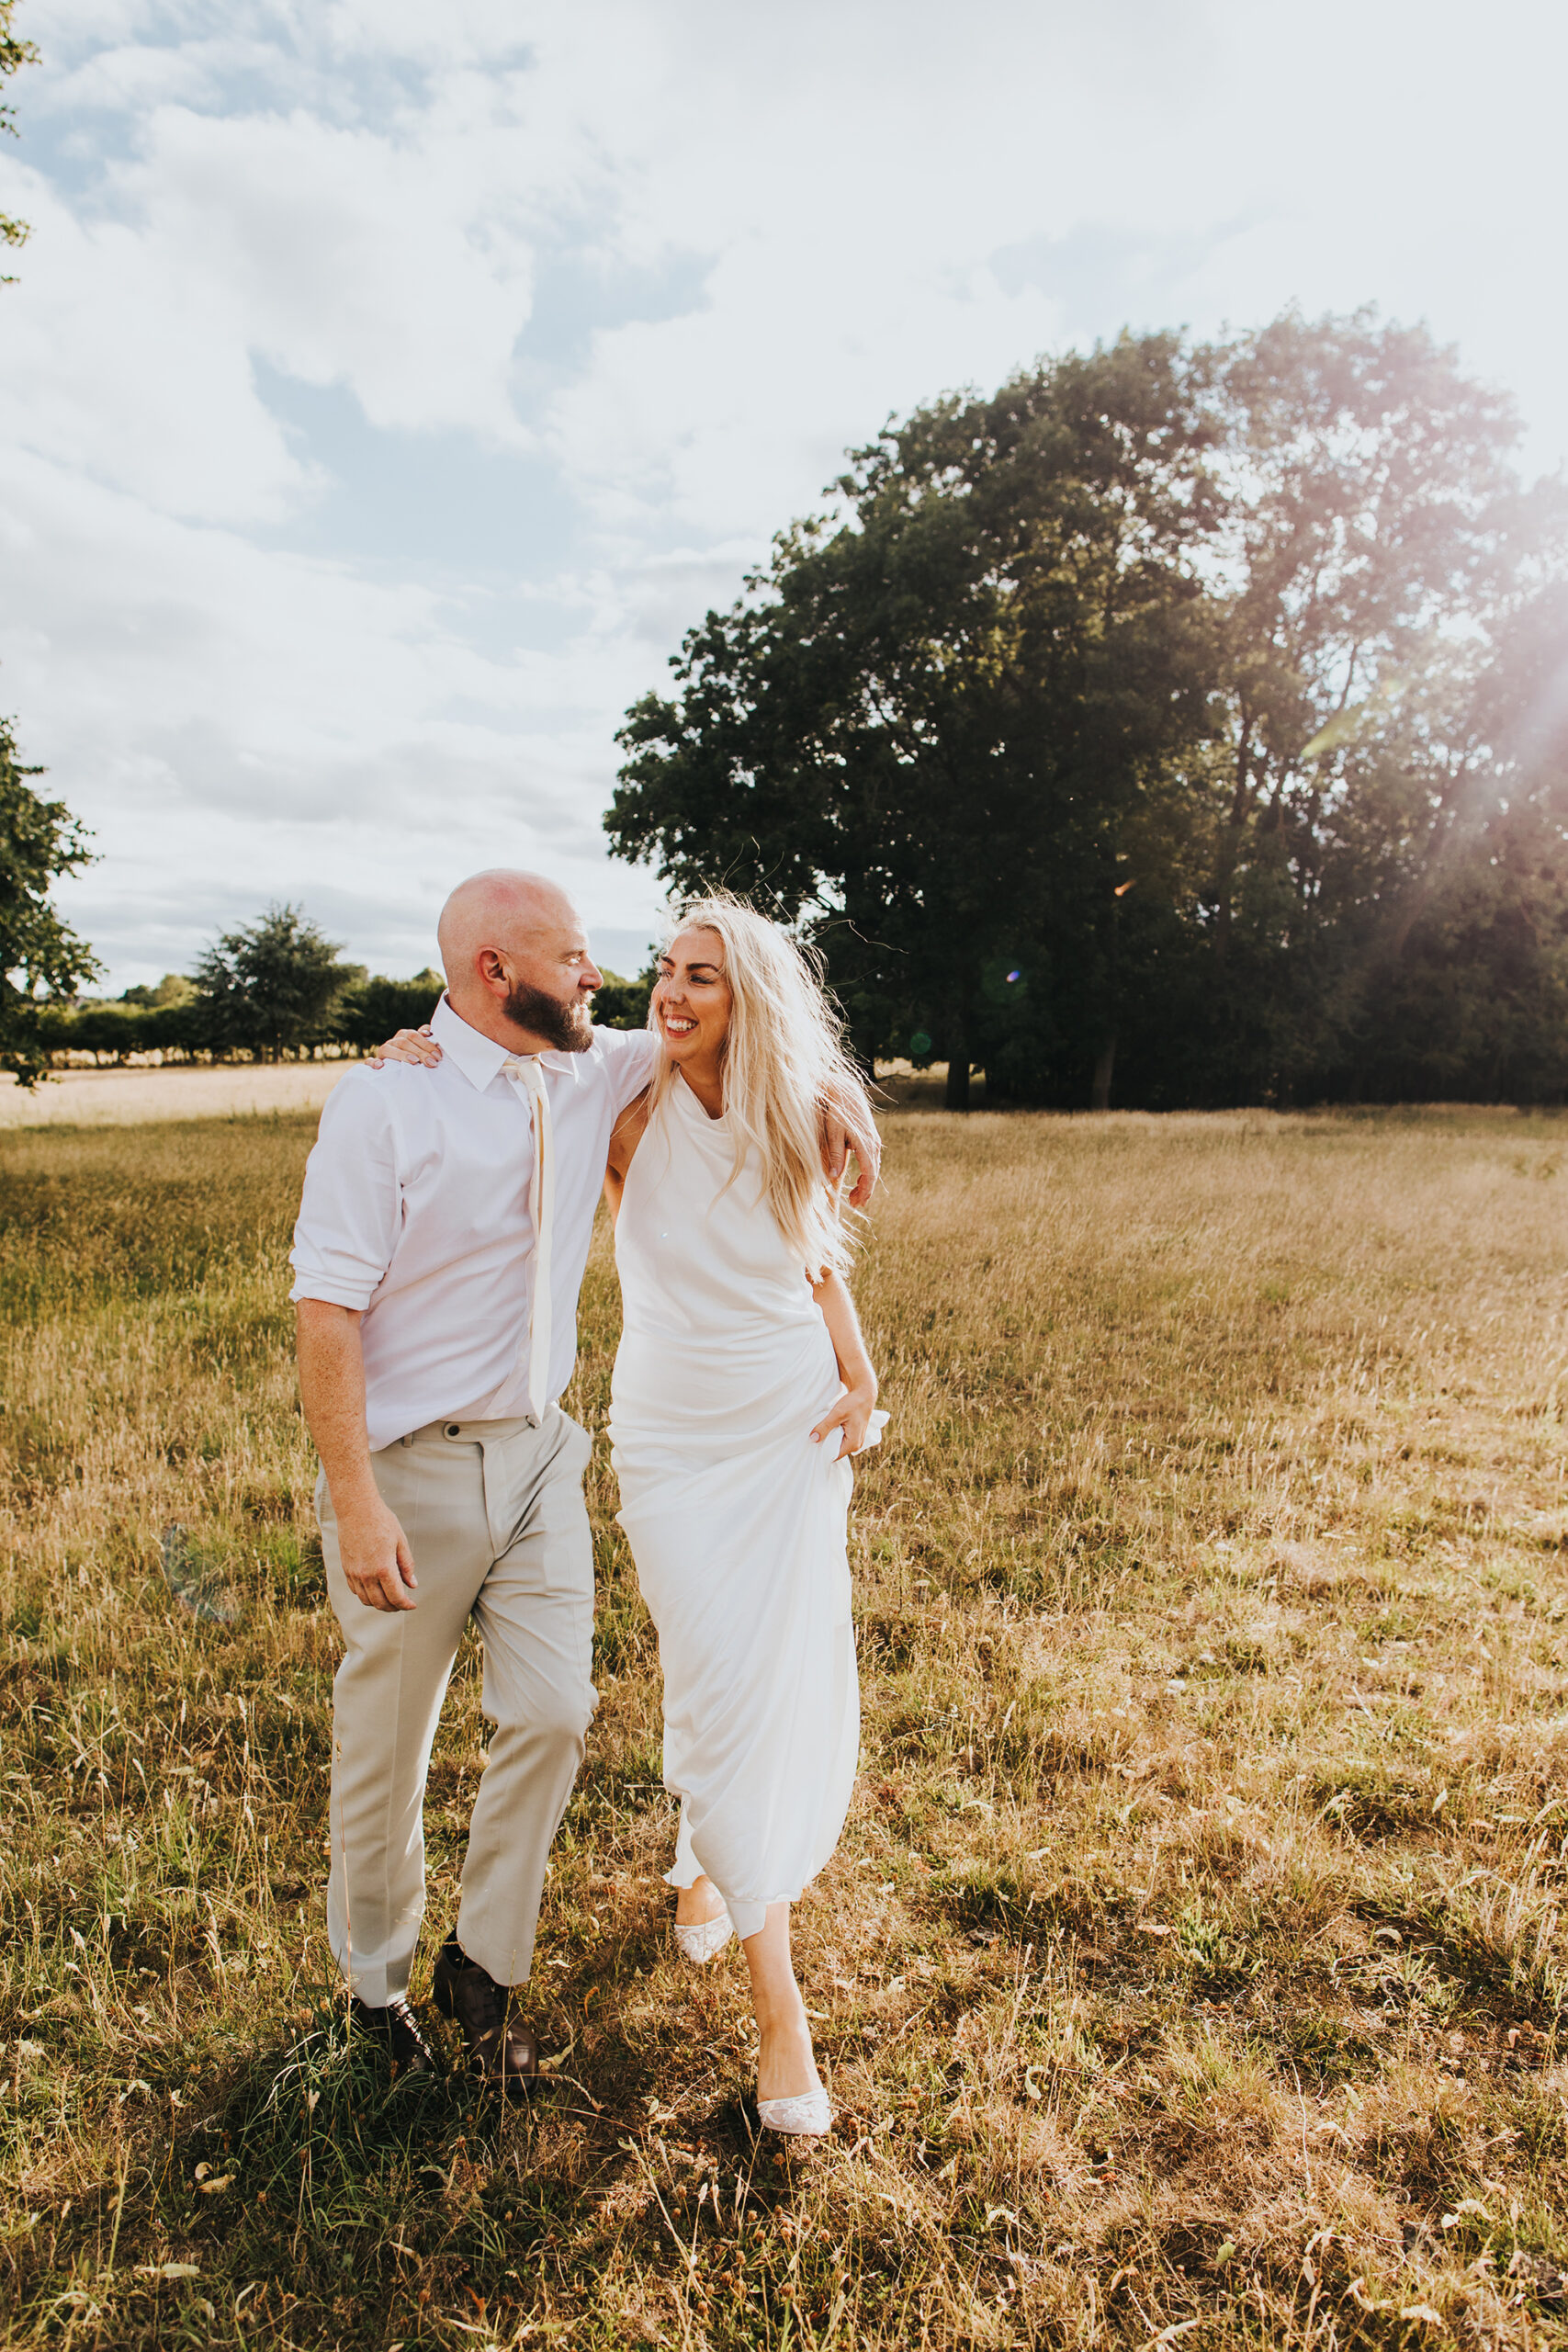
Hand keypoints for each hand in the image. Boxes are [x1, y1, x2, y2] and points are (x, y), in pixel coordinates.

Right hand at [337, 1494, 418, 1611]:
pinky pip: (355, 1590)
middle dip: (393, 1607)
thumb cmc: (381, 1521)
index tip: (412, 1605)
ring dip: (379, 1604)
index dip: (406, 1605)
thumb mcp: (400, 1542)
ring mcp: (354, 1573)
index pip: (396, 1597)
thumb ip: (406, 1565)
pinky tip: (375, 1589)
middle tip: (403, 1603)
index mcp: (384, 1568)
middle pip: (380, 1603)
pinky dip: (366, 1595)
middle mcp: (367, 1575)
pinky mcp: (346, 1569)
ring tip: (389, 1598)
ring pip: (366, 1600)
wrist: (356, 1509)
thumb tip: (412, 1585)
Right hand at [371, 1025, 442, 1067]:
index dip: (427, 1044)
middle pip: (404, 1042)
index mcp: (404, 1036)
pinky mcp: (373, 1063)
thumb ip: (426, 1040)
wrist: (395, 1074)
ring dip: (401, 1055)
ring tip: (414, 1062)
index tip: (438, 1056)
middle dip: (420, 1052)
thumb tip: (430, 1031)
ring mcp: (382, 1052)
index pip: (415, 1035)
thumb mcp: (422, 1051)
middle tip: (432, 1063)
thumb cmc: (413, 1060)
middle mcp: (393, 1041)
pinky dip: (373, 1063)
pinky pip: (369, 1061)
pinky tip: (380, 1066)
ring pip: (388, 1049)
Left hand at [810, 1379, 878, 1461]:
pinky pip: (841, 1440)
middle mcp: (856, 1445)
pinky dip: (833, 1435)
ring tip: (819, 1432)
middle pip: (835, 1451)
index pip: (833, 1456)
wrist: (865, 1395)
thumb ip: (824, 1427)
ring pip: (838, 1445)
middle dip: (824, 1446)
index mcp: (853, 1444)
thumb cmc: (853, 1404)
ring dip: (828, 1440)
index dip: (821, 1451)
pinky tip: (827, 1429)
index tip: (811, 1444)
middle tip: (812, 1438)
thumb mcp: (837, 1414)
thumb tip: (812, 1439)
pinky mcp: (854, 1435)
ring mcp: (856, 1441)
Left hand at [821, 1087, 881, 1208]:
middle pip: (874, 1174)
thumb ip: (835, 1155)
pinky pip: (872, 1160)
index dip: (864, 1191)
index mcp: (866, 1144)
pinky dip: (867, 1172)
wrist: (844, 1091)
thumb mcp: (832, 1133)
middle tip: (855, 1204)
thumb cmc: (836, 1111)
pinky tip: (859, 1179)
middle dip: (865, 1191)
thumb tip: (833, 1177)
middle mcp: (874, 1143)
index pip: (870, 1175)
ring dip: (866, 1182)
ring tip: (855, 1195)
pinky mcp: (871, 1137)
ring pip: (874, 1167)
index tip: (857, 1203)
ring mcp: (874, 1140)